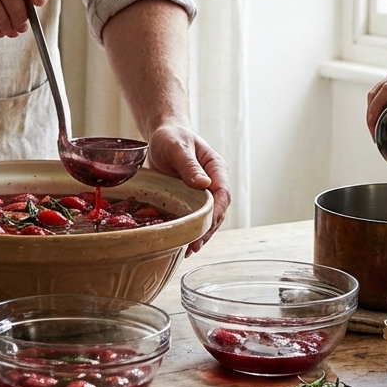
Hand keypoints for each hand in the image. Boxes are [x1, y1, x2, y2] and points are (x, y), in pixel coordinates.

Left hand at [145, 125, 230, 256]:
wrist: (163, 136)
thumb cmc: (171, 138)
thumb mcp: (177, 148)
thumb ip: (189, 165)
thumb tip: (204, 184)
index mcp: (216, 169)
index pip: (223, 194)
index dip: (216, 212)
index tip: (205, 227)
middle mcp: (213, 183)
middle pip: (218, 211)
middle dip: (208, 229)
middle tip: (194, 245)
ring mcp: (203, 194)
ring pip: (208, 218)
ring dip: (201, 234)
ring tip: (189, 250)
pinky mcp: (191, 201)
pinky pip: (195, 218)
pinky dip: (191, 231)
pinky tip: (184, 245)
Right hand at [365, 54, 386, 151]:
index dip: (376, 109)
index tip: (374, 127)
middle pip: (377, 91)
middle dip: (371, 114)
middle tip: (375, 134)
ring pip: (377, 89)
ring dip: (373, 108)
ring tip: (377, 127)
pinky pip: (383, 87)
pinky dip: (378, 101)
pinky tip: (382, 115)